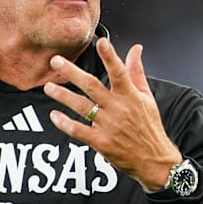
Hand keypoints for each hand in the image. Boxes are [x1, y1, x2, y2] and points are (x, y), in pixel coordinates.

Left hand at [43, 38, 182, 190]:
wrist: (154, 161)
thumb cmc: (149, 126)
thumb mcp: (146, 96)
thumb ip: (137, 71)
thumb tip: (136, 48)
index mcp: (130, 95)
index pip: (119, 72)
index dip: (110, 57)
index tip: (101, 42)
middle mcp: (119, 108)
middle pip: (92, 86)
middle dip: (72, 73)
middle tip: (55, 61)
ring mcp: (109, 126)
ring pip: (82, 107)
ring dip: (63, 96)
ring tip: (48, 87)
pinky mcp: (101, 142)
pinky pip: (79, 131)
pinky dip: (65, 123)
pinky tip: (54, 116)